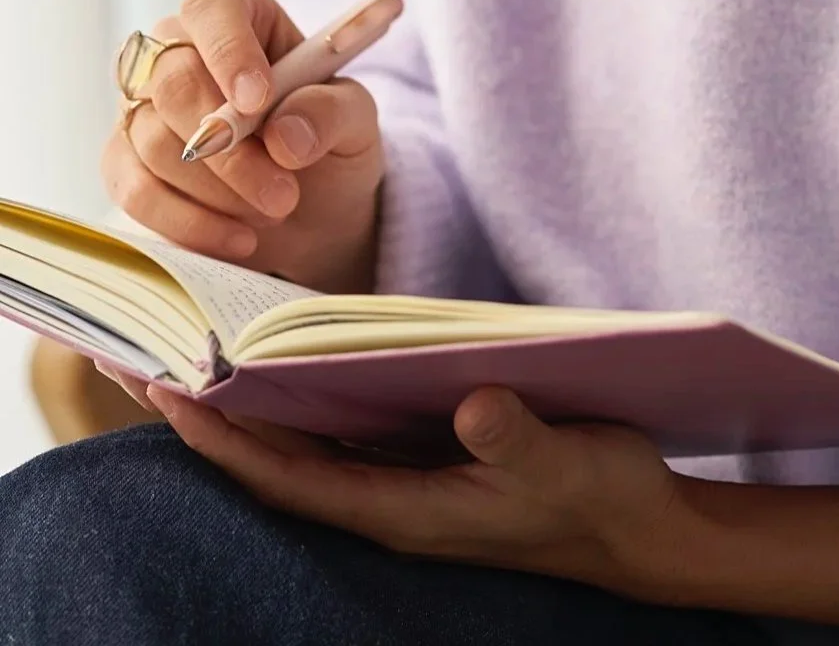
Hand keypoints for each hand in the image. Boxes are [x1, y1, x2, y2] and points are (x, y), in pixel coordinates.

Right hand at [99, 0, 382, 291]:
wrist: (310, 206)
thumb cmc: (327, 140)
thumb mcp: (354, 119)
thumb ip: (330, 112)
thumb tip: (286, 135)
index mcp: (240, 14)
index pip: (213, 8)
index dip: (229, 51)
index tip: (258, 100)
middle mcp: (178, 50)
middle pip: (174, 81)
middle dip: (230, 149)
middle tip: (283, 194)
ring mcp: (142, 106)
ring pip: (155, 141)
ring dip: (219, 190)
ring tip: (275, 209)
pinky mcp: (124, 162)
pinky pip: (135, 191)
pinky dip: (189, 223)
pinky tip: (239, 240)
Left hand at [144, 383, 693, 600]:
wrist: (640, 532)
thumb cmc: (600, 498)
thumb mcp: (569, 461)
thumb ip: (519, 437)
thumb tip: (473, 401)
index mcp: (407, 510)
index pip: (290, 477)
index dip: (227, 441)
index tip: (170, 393)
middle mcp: (391, 501)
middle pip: (279, 464)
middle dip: (214, 420)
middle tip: (150, 360)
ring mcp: (407, 485)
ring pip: (306, 449)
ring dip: (251, 408)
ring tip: (199, 354)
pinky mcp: (429, 464)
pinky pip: (343, 435)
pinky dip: (304, 401)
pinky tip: (290, 364)